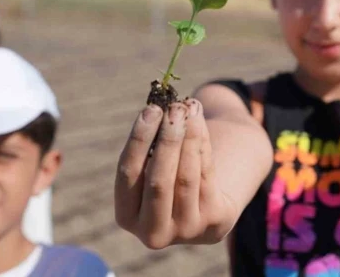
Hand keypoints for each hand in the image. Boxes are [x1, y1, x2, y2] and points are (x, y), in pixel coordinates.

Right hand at [114, 99, 232, 248]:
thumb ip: (153, 144)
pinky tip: (200, 123)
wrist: (207, 206)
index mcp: (127, 217)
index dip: (139, 140)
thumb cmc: (171, 177)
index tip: (151, 109)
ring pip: (186, 177)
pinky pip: (207, 177)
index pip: (127, 174)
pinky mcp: (212, 222)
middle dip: (167, 140)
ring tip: (190, 108)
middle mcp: (152, 232)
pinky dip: (203, 146)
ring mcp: (185, 231)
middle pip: (157, 180)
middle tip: (175, 108)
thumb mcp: (154, 166)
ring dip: (189, 138)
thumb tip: (165, 107)